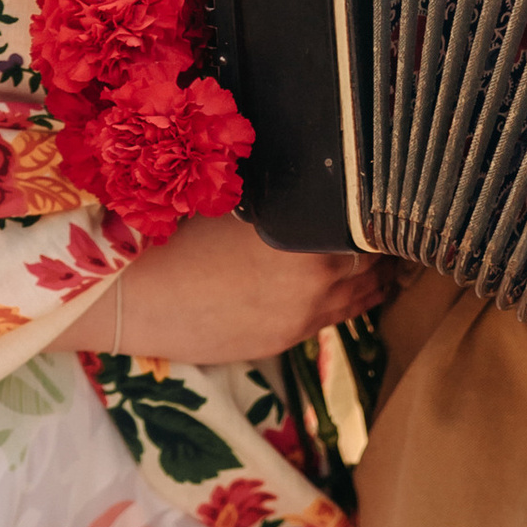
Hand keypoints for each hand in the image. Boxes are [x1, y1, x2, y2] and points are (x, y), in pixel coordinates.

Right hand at [69, 211, 389, 363]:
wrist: (135, 298)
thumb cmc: (177, 238)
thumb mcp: (239, 203)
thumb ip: (286, 200)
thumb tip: (315, 184)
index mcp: (306, 242)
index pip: (367, 234)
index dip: (378, 221)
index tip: (384, 208)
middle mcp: (313, 285)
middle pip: (372, 270)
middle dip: (381, 253)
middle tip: (391, 235)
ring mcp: (298, 319)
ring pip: (357, 301)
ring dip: (370, 283)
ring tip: (380, 264)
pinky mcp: (280, 342)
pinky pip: (328, 322)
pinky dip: (342, 304)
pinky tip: (340, 289)